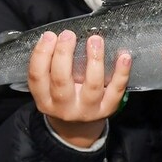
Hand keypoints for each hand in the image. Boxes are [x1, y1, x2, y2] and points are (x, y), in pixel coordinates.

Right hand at [28, 30, 131, 147]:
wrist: (79, 127)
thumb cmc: (63, 97)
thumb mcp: (49, 88)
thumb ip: (50, 67)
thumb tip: (58, 36)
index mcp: (45, 100)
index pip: (38, 78)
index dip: (41, 55)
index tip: (49, 35)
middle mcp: (64, 108)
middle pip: (62, 81)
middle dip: (64, 55)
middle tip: (68, 34)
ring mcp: (88, 110)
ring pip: (91, 85)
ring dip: (94, 60)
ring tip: (95, 40)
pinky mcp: (108, 109)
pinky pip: (116, 90)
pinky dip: (121, 72)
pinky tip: (124, 56)